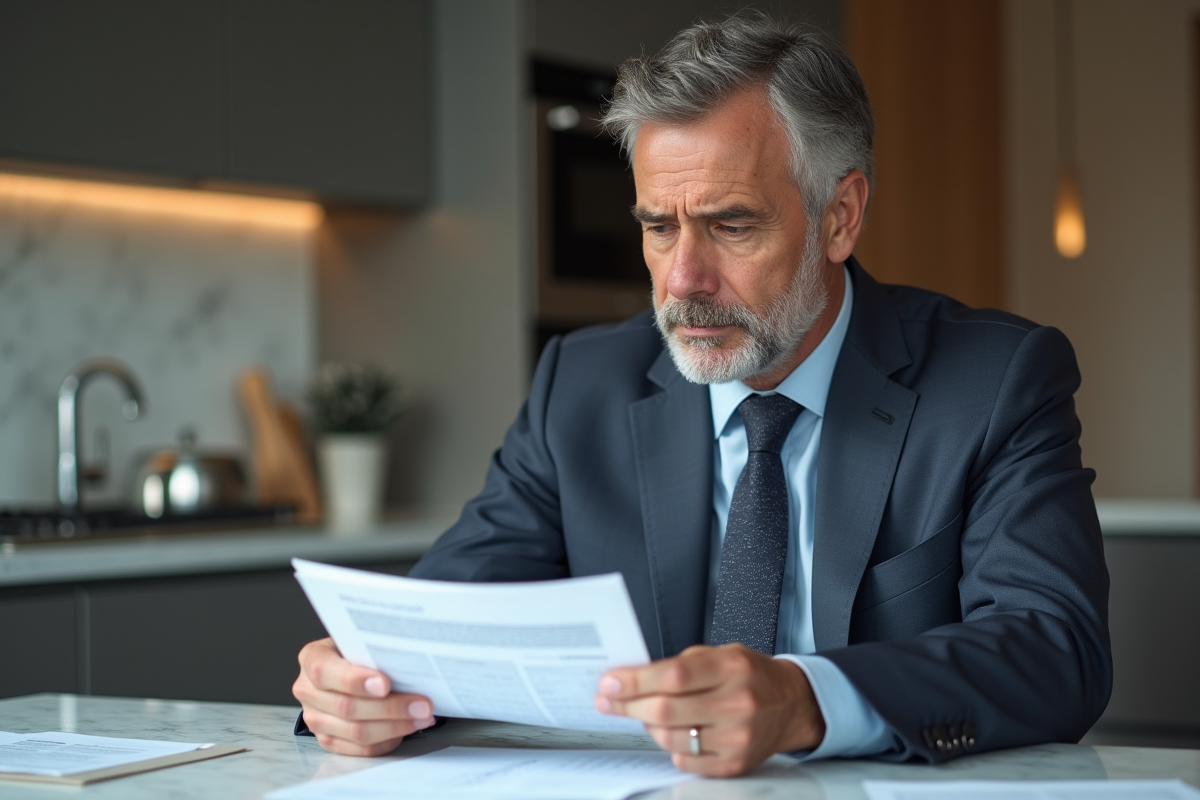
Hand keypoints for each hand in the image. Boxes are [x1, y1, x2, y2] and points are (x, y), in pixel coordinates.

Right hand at [293, 637, 436, 755]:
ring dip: (395, 726)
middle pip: (347, 707)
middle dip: (390, 707)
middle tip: (422, 704)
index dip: (355, 680)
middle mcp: (308, 690)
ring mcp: (316, 718)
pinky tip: (408, 727)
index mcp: (312, 658)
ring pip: (357, 732)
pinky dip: (389, 739)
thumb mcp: (360, 640)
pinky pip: (361, 748)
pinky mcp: (329, 739)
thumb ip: (373, 649)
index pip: (325, 671)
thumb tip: (409, 660)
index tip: (385, 684)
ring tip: (422, 717)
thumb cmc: (357, 650)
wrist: (346, 666)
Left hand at [594, 643, 824, 776]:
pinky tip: (674, 732)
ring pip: (671, 739)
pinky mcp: (735, 764)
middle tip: (609, 700)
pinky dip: (670, 747)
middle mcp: (737, 703)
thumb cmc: (751, 675)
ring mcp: (737, 737)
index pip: (672, 675)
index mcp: (731, 667)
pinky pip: (684, 761)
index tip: (609, 683)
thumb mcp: (721, 654)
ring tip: (648, 714)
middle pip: (666, 710)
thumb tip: (632, 679)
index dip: (634, 681)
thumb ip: (680, 665)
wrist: (792, 704)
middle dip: (628, 705)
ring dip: (648, 726)